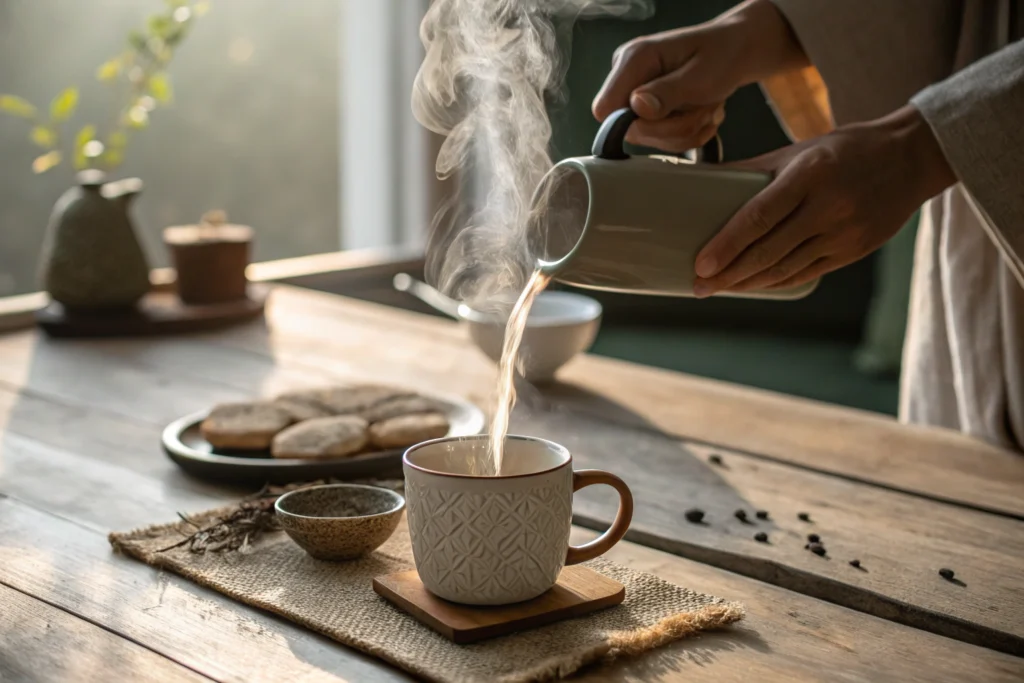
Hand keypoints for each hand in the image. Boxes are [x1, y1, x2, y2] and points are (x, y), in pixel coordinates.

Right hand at [592, 0, 807, 152]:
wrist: (736, 53)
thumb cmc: (722, 55)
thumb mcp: (702, 74)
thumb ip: (668, 92)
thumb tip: (636, 107)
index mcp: (634, 59)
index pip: (606, 108)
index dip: (631, 122)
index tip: (666, 112)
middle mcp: (628, 80)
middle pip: (631, 130)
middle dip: (674, 127)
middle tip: (704, 107)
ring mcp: (636, 100)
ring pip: (650, 140)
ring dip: (687, 131)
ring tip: (707, 106)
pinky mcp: (647, 115)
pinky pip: (663, 143)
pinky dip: (689, 135)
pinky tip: (702, 113)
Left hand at [693, 105, 957, 295]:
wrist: (911, 158)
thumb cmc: (844, 150)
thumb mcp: (799, 151)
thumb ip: (753, 170)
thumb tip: (702, 181)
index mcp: (809, 175)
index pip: (759, 216)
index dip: (727, 244)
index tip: (701, 264)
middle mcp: (828, 206)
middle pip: (769, 250)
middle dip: (729, 273)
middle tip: (700, 286)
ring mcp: (844, 232)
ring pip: (786, 267)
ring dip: (748, 282)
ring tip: (719, 288)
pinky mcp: (854, 250)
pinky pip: (807, 273)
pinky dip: (777, 282)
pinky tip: (754, 286)